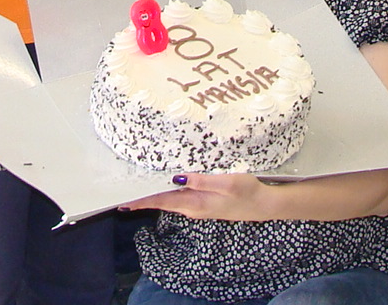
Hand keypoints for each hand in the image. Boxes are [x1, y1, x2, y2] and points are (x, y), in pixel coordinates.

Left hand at [122, 172, 268, 220]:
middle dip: (143, 197)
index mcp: (195, 203)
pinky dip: (167, 193)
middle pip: (162, 202)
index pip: (161, 201)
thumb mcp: (226, 182)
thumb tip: (177, 178)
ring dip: (154, 195)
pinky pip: (179, 199)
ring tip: (137, 188)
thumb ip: (202, 181)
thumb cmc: (248, 192)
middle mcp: (193, 208)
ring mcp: (198, 207)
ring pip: (170, 200)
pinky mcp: (204, 204)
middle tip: (123, 191)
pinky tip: (164, 185)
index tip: (123, 201)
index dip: (142, 200)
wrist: (264, 205)